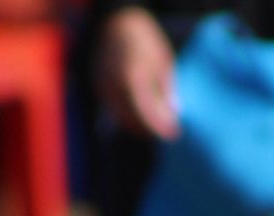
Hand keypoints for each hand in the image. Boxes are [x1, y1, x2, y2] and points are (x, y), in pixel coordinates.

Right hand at [94, 7, 178, 139]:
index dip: (160, 126)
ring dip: (141, 125)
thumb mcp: (163, 61)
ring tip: (159, 124)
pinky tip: (144, 117)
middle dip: (152, 128)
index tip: (174, 133)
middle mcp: (114, 81)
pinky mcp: (99, 87)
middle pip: (133, 117)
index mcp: (132, 73)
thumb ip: (166, 88)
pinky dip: (129, 116)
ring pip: (123, 116)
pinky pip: (115, 109)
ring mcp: (104, 85)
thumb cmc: (145, 42)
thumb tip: (174, 112)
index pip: (145, 110)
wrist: (118, 24)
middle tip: (170, 130)